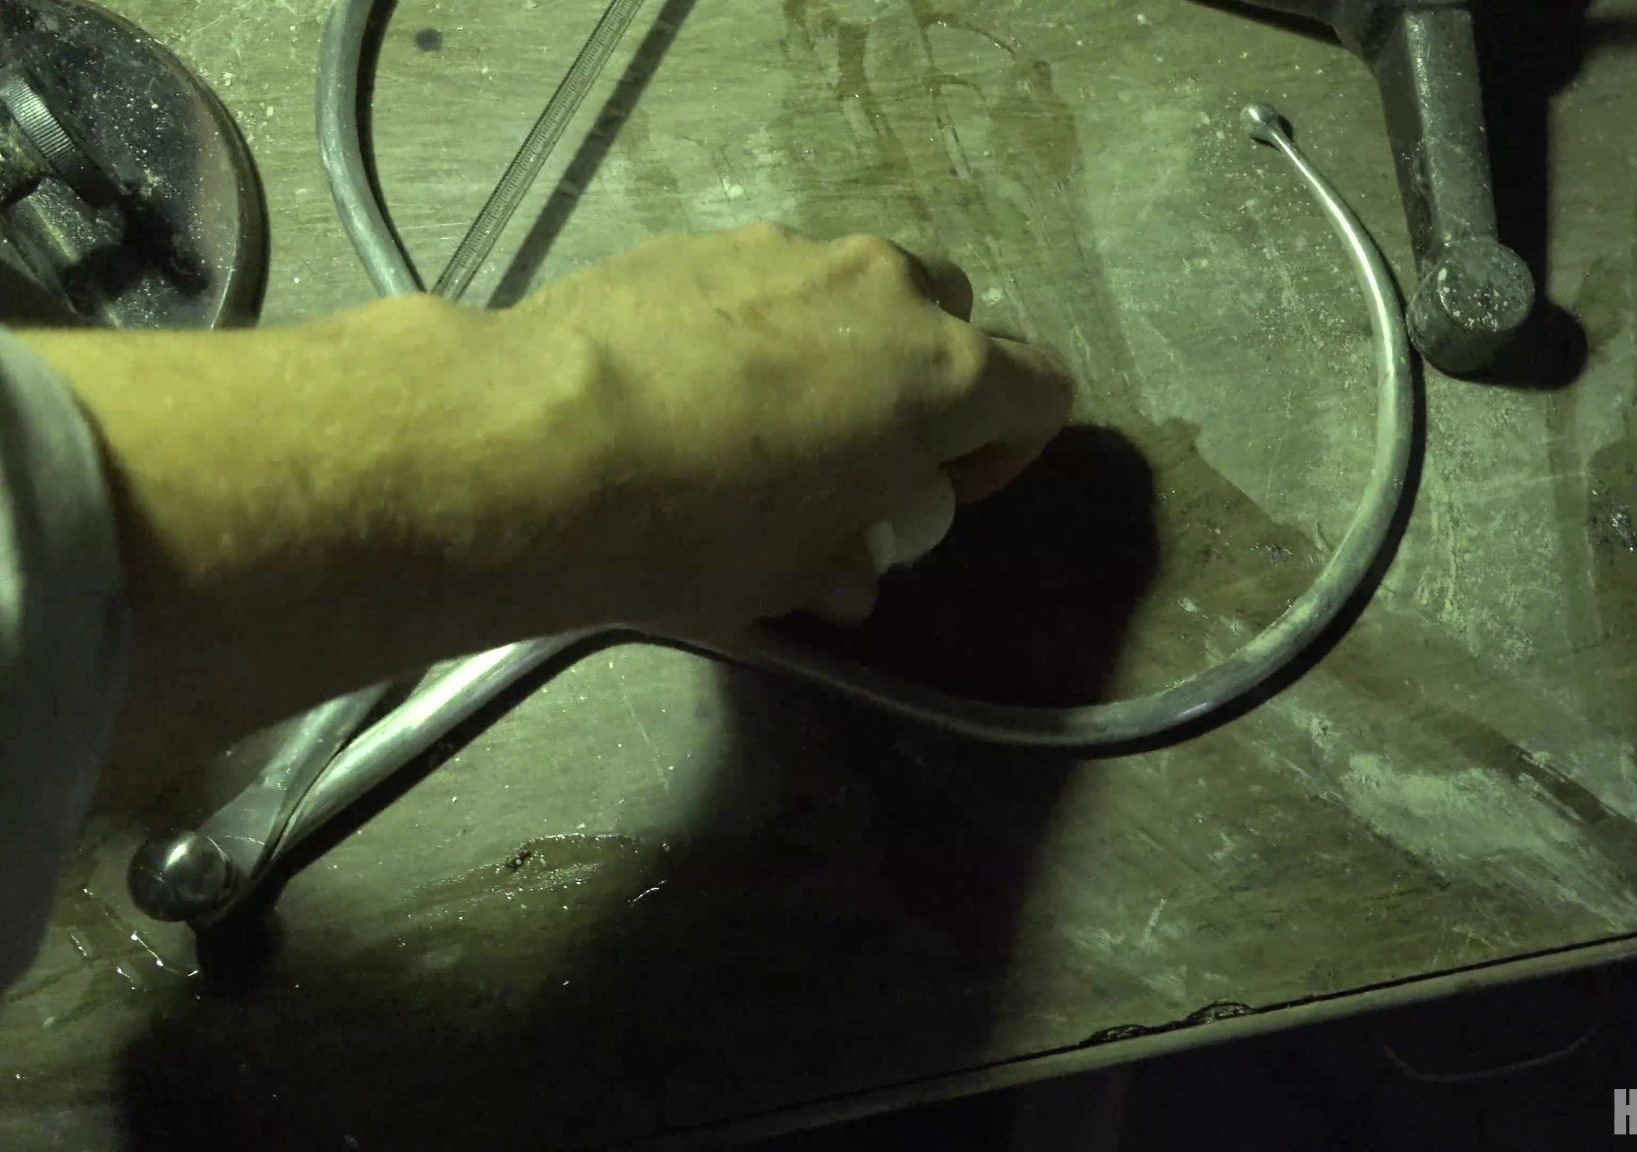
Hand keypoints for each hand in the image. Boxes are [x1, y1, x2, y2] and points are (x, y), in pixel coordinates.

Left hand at [502, 223, 1073, 639]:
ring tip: (765, 415)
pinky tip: (687, 384)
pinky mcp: (704, 238)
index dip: (1008, 450)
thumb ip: (850, 563)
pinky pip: (766, 280)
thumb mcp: (794, 579)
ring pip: (855, 288)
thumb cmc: (700, 532)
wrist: (539, 446)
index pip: (1042, 391)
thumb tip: (849, 571)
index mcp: (943, 376)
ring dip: (840, 344)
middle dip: (923, 382)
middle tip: (860, 451)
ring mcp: (791, 251)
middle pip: (952, 319)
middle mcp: (885, 290)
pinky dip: (755, 324)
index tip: (941, 492)